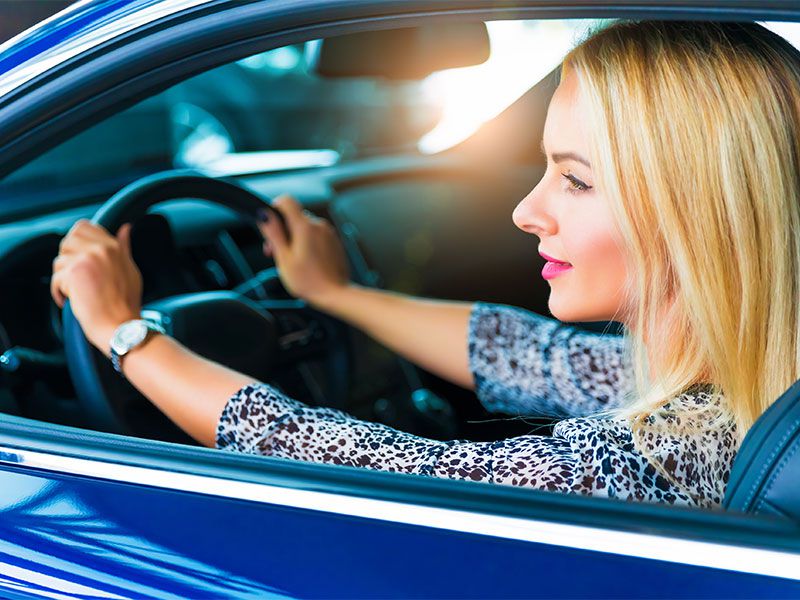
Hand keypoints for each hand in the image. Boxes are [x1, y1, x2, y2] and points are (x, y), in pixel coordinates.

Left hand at [51, 220, 142, 352]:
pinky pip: (56, 278)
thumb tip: (125, 228)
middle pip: (67, 241)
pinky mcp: (74, 274)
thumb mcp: (131, 270)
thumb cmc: (127, 303)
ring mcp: (87, 260)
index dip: (75, 243)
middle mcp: (101, 249)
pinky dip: (59, 292)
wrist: (121, 326)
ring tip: (76, 292)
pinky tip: (70, 301)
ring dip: (63, 278)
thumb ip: (124, 248)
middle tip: (77, 277)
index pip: (83, 227)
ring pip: (59, 261)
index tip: (80, 259)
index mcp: (114, 247)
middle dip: (67, 259)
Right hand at [259, 195, 350, 308]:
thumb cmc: (309, 281)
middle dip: (282, 231)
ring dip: (294, 239)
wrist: (335, 294)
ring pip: (305, 227)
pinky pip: (316, 236)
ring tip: (291, 261)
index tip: (270, 225)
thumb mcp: (284, 258)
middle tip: (275, 253)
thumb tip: (264, 214)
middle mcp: (319, 225)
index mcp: (305, 227)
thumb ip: (274, 233)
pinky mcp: (334, 242)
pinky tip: (305, 262)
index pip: (286, 201)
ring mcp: (329, 233)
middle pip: (294, 217)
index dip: (274, 209)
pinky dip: (307, 244)